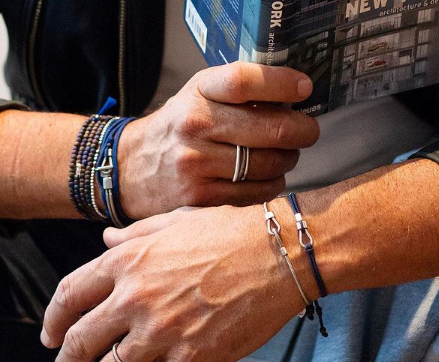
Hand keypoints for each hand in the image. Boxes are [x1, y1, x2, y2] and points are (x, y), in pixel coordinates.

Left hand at [41, 202, 305, 361]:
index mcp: (129, 260)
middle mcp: (137, 297)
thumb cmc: (228, 231)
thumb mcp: (175, 221)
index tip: (52, 331)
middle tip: (67, 360)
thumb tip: (106, 241)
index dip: (53, 317)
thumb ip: (134, 234)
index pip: (70, 295)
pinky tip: (154, 360)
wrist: (276, 252)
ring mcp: (162, 332)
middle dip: (68, 356)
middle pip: (81, 341)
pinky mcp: (191, 358)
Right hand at [118, 62, 318, 217]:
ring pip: (270, 163)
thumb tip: (293, 91)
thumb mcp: (198, 94)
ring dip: (288, 159)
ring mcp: (197, 163)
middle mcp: (196, 124)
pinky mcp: (201, 196)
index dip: (282, 83)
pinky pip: (258, 192)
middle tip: (307, 130)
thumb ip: (237, 91)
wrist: (132, 167)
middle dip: (303, 130)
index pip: (243, 80)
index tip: (305, 88)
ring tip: (284, 153)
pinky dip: (272, 183)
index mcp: (198, 91)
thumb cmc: (178, 125)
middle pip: (271, 128)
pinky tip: (267, 175)